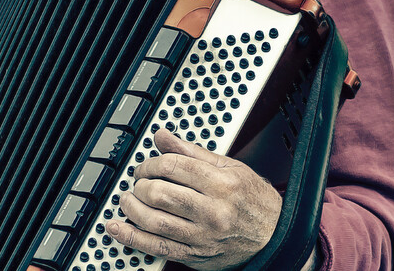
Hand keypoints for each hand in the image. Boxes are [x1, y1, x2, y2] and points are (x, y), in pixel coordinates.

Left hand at [105, 129, 281, 269]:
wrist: (275, 238)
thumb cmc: (254, 202)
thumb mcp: (230, 168)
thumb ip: (192, 152)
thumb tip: (163, 136)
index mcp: (222, 184)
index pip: (174, 166)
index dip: (152, 162)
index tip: (148, 164)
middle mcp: (213, 211)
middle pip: (161, 193)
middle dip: (141, 183)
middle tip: (140, 181)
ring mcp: (203, 237)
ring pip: (154, 221)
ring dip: (132, 207)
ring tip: (128, 199)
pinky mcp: (195, 256)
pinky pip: (157, 247)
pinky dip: (132, 237)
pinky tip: (118, 227)